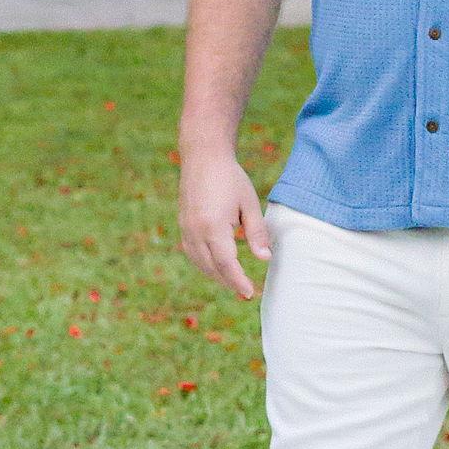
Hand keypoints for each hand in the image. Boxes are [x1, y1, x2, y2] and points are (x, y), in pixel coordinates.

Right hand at [179, 152, 273, 299]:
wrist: (203, 156)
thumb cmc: (230, 177)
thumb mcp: (249, 203)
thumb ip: (257, 232)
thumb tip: (265, 258)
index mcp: (213, 226)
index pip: (226, 264)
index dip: (238, 281)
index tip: (249, 292)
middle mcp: (196, 231)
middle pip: (212, 267)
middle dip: (228, 282)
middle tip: (245, 291)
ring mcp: (186, 228)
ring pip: (200, 262)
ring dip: (215, 275)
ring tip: (233, 281)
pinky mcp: (183, 224)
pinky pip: (192, 252)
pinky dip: (204, 263)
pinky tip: (215, 264)